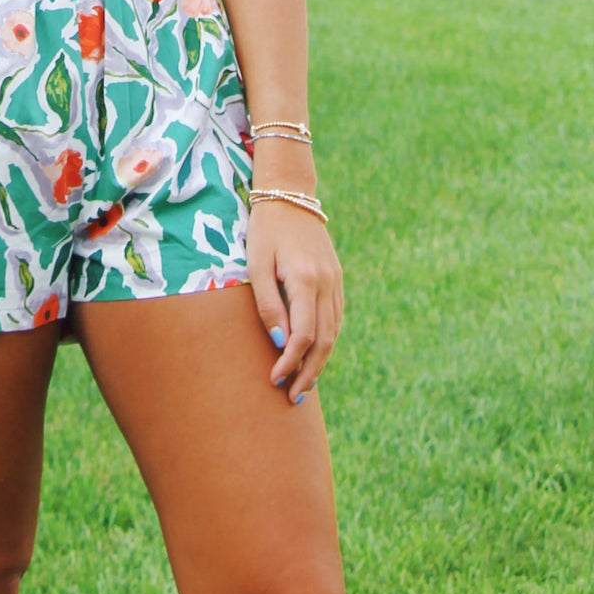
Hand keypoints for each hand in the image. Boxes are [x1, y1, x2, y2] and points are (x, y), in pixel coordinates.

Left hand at [247, 203, 344, 405]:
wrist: (290, 195)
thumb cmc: (264, 230)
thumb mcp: (256, 263)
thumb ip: (267, 303)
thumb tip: (277, 343)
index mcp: (306, 279)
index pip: (304, 335)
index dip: (291, 362)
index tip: (275, 381)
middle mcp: (327, 283)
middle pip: (324, 341)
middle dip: (309, 373)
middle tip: (294, 398)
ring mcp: (336, 281)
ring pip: (333, 332)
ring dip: (320, 362)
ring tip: (304, 386)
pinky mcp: (336, 279)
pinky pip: (335, 318)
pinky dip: (326, 341)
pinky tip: (314, 356)